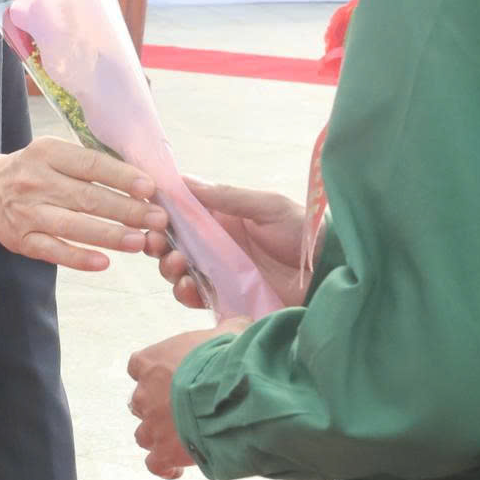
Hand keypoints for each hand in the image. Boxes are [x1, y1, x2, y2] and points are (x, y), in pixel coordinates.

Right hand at [0, 142, 167, 271]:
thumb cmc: (31, 171)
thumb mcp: (53, 154)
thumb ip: (88, 163)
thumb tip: (140, 180)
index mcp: (47, 153)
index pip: (91, 165)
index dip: (122, 177)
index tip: (150, 188)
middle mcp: (35, 181)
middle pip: (87, 197)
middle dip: (127, 210)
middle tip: (158, 220)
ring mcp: (26, 213)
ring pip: (73, 226)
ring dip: (109, 235)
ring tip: (140, 241)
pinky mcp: (21, 240)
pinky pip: (53, 251)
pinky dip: (78, 258)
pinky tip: (104, 262)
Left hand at [126, 324, 241, 479]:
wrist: (234, 395)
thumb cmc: (228, 360)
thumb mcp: (229, 333)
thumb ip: (227, 329)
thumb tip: (238, 325)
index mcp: (151, 362)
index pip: (139, 366)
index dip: (156, 373)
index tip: (174, 376)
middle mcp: (144, 394)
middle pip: (141, 402)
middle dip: (159, 405)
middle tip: (187, 408)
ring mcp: (152, 425)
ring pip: (144, 434)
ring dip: (161, 435)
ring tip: (187, 436)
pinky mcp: (164, 452)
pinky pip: (155, 464)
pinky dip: (164, 466)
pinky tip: (178, 467)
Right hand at [157, 180, 305, 310]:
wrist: (329, 275)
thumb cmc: (303, 234)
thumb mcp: (268, 207)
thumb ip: (228, 196)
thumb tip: (185, 180)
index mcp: (222, 218)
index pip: (181, 213)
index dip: (161, 212)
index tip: (150, 212)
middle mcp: (215, 245)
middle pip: (172, 243)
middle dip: (156, 242)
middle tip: (155, 242)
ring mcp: (218, 272)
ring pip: (177, 269)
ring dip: (168, 266)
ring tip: (177, 264)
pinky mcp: (225, 298)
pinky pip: (194, 296)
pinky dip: (184, 293)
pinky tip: (188, 287)